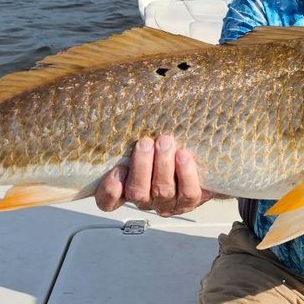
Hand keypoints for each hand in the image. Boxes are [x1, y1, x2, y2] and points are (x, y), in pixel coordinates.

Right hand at [95, 134, 213, 217]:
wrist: (200, 158)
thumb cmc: (162, 144)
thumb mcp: (142, 139)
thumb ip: (129, 134)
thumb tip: (103, 99)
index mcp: (126, 188)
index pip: (107, 201)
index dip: (109, 191)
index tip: (118, 169)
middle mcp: (145, 199)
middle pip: (137, 191)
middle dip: (141, 166)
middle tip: (146, 143)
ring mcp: (167, 203)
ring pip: (162, 191)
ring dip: (163, 165)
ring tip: (165, 142)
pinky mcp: (190, 201)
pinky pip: (188, 193)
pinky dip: (185, 174)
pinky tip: (184, 155)